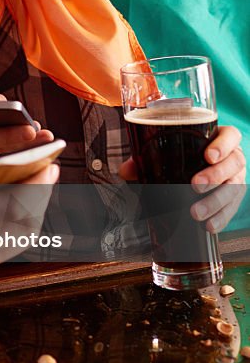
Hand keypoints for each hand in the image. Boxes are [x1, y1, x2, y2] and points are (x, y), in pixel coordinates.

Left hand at [119, 125, 245, 233]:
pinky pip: (233, 208)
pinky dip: (221, 218)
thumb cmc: (182, 156)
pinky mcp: (235, 198)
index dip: (223, 145)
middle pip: (234, 163)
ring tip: (196, 213)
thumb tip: (125, 171)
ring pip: (235, 188)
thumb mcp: (166, 152)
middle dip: (215, 176)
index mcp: (219, 139)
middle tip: (195, 185)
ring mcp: (236, 178)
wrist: (197, 171)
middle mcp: (232, 157)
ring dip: (216, 202)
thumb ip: (146, 157)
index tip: (208, 156)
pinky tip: (209, 226)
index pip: (230, 136)